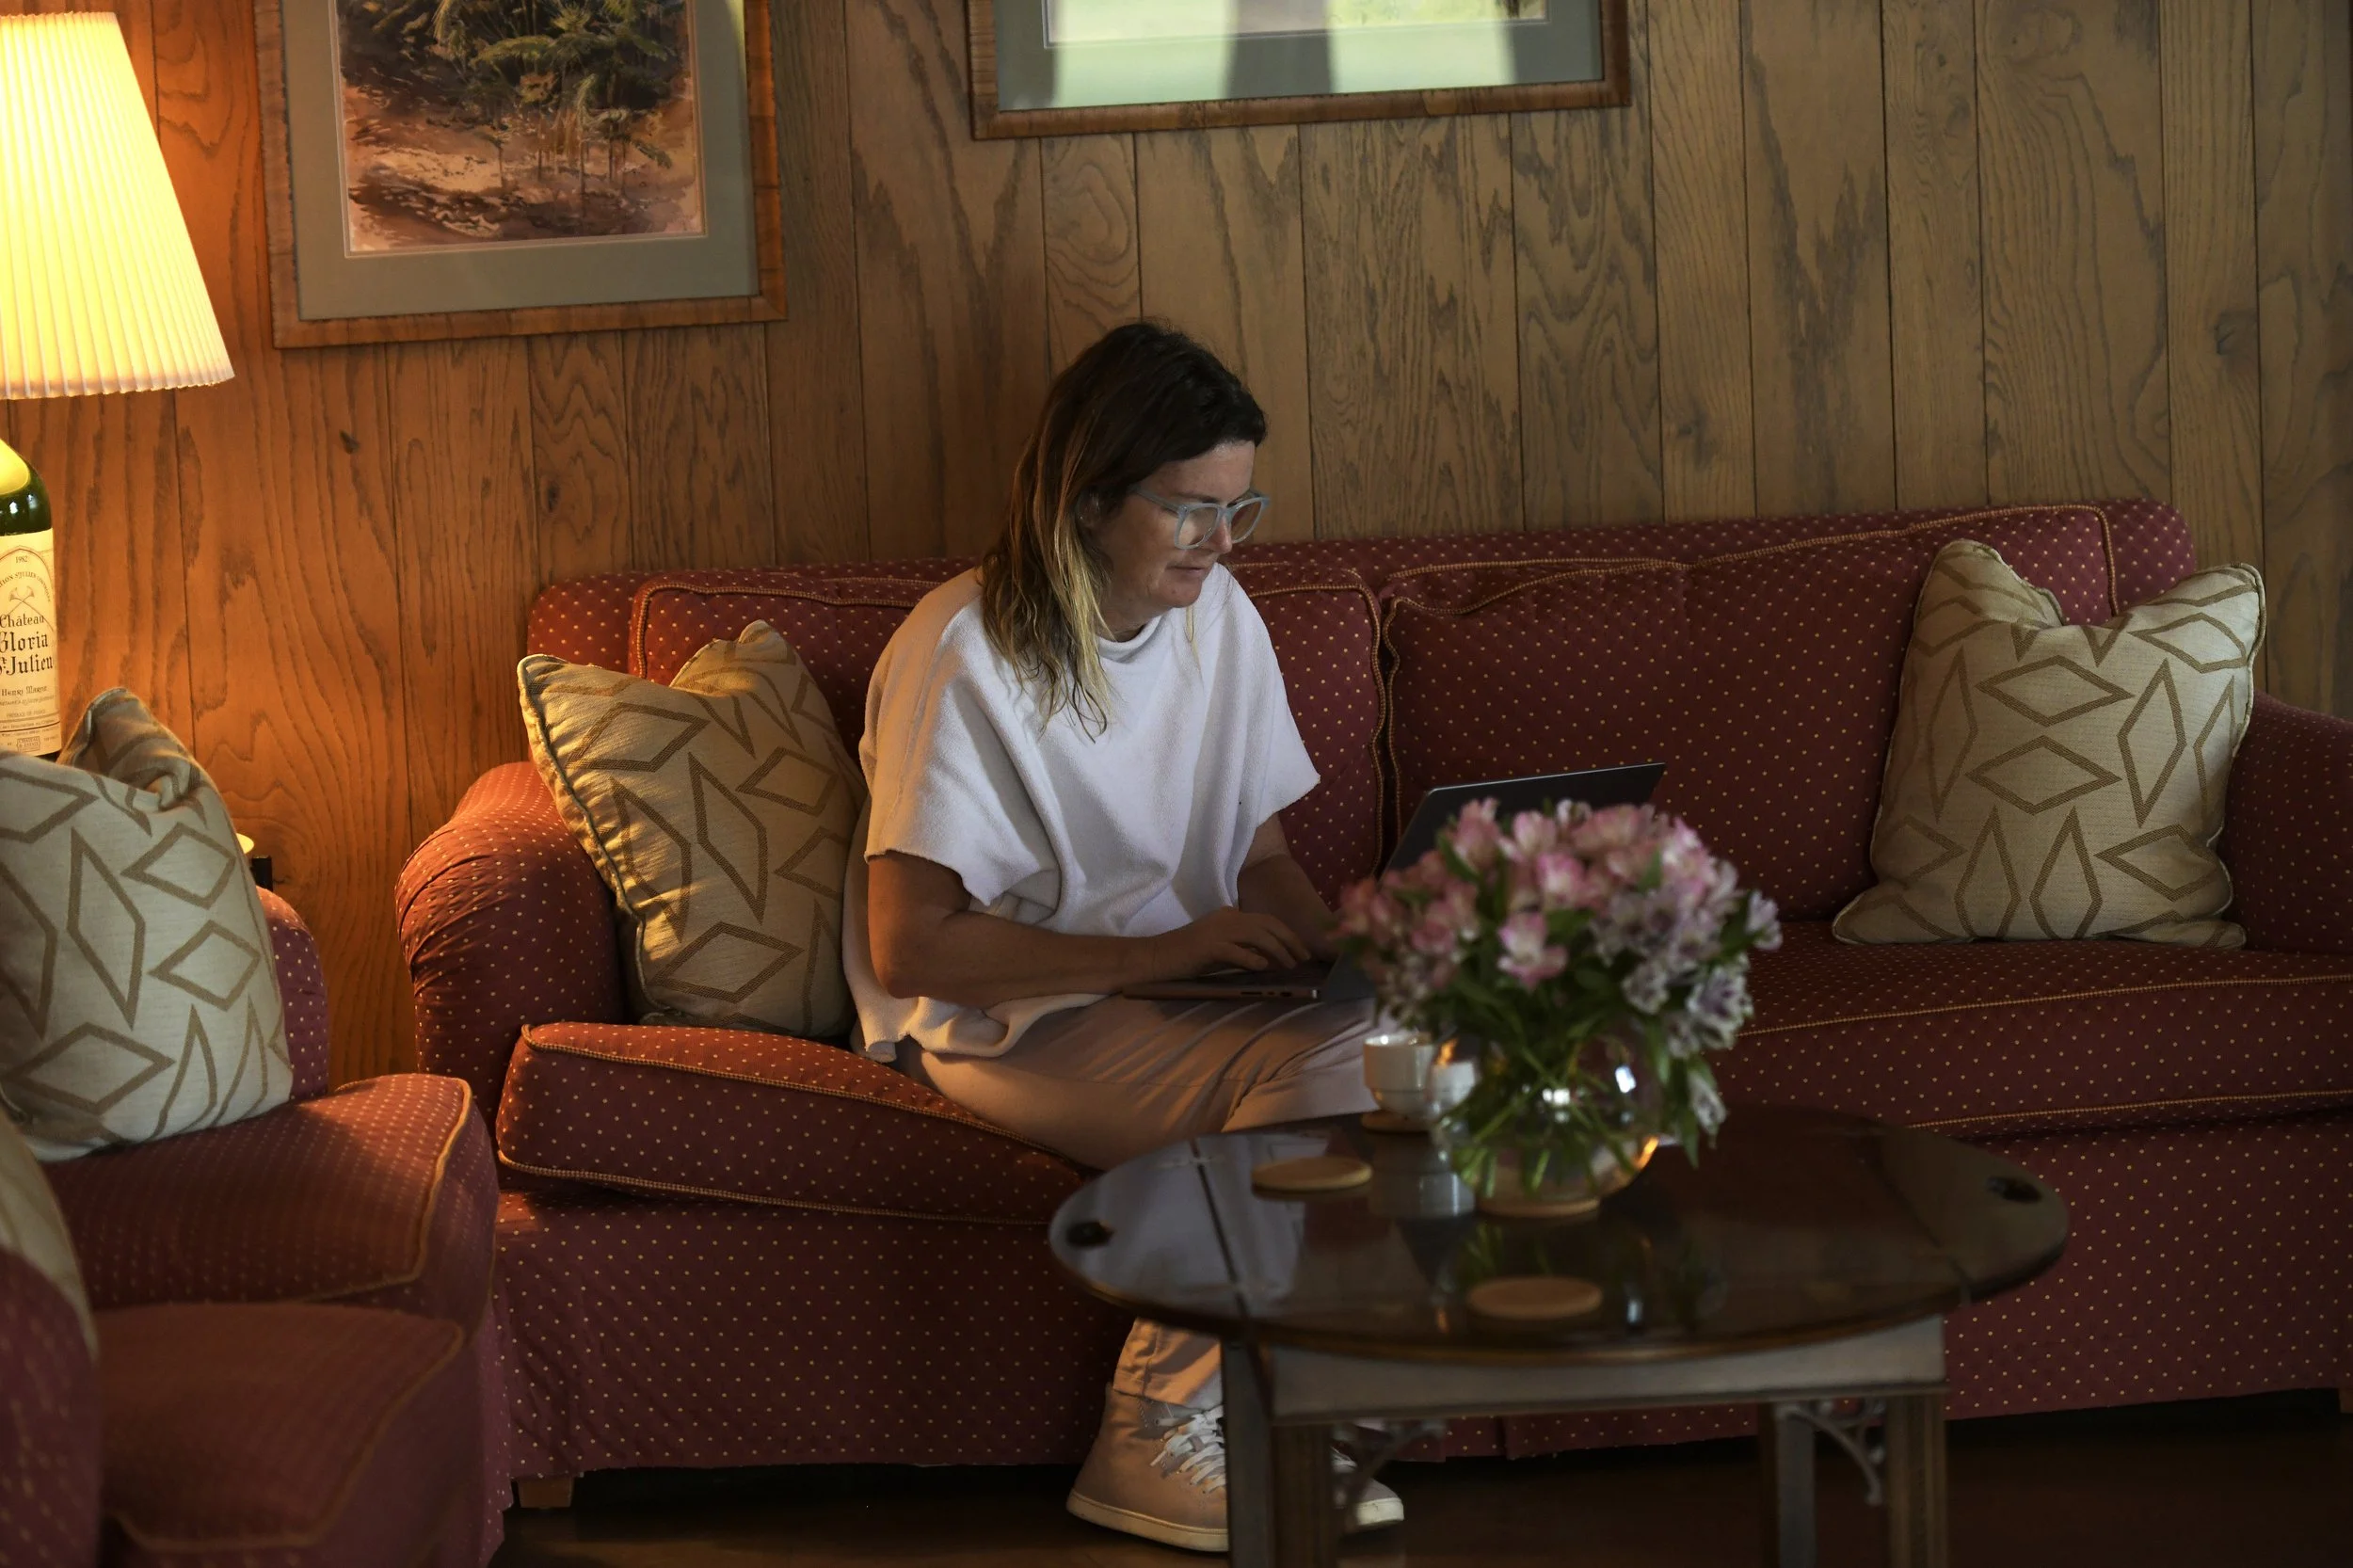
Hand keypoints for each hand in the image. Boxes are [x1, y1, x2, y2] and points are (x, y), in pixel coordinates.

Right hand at [1150, 907, 1314, 978]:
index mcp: (1230, 916)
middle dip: (1290, 941)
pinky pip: (1235, 951)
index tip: (1302, 951)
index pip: (1267, 921)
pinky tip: (1263, 968)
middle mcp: (1227, 918)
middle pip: (1267, 925)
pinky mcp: (1207, 946)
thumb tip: (1272, 960)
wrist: (1156, 958)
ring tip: (1290, 966)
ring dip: (1277, 951)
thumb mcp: (1221, 950)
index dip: (1288, 935)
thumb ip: (1244, 950)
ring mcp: (1217, 931)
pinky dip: (1252, 959)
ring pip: (1256, 936)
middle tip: (1304, 959)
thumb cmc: (1188, 957)